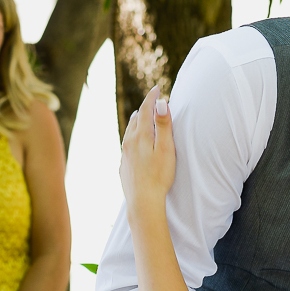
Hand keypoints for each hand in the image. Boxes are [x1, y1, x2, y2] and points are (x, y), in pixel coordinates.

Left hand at [119, 86, 174, 217]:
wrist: (143, 202)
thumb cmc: (159, 176)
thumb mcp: (166, 149)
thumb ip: (163, 126)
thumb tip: (161, 103)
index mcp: (140, 136)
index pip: (145, 109)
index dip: (151, 97)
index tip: (158, 88)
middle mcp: (128, 142)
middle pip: (135, 119)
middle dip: (145, 108)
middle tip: (153, 101)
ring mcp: (124, 155)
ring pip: (129, 132)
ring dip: (136, 122)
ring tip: (142, 117)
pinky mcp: (124, 166)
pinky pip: (127, 146)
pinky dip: (133, 137)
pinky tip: (136, 143)